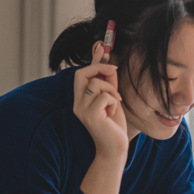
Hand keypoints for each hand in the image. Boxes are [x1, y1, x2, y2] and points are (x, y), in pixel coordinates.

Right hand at [73, 46, 127, 162]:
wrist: (115, 149)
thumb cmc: (114, 125)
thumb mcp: (112, 97)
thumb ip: (107, 79)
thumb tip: (105, 56)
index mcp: (80, 99)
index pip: (81, 73)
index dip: (93, 59)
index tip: (102, 45)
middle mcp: (77, 103)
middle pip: (81, 74)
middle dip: (100, 67)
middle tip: (114, 71)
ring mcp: (81, 110)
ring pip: (96, 84)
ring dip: (111, 90)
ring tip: (116, 102)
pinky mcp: (90, 116)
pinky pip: (103, 96)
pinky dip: (113, 100)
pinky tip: (113, 111)